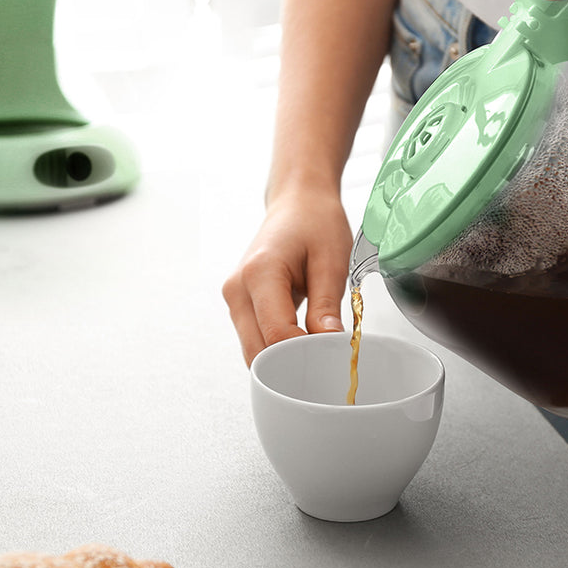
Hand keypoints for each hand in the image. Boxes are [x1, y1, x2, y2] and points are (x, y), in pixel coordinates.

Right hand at [222, 185, 351, 363]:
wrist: (297, 203)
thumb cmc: (315, 222)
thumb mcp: (332, 261)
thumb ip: (327, 305)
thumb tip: (328, 343)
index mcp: (260, 273)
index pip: (277, 335)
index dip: (305, 354)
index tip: (331, 357)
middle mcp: (238, 289)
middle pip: (258, 351)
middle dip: (291, 365)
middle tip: (325, 364)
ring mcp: (234, 298)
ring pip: (253, 351)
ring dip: (282, 359)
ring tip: (315, 352)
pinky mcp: (240, 305)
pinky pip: (255, 340)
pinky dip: (277, 349)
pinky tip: (301, 344)